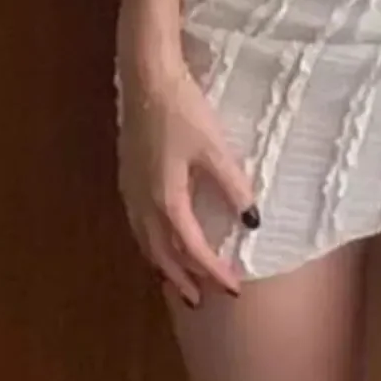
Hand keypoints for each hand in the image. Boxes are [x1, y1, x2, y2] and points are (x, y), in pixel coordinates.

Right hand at [117, 58, 254, 306]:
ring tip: (180, 284)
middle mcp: (144, 205)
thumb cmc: (182, 111)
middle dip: (184, 281)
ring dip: (165, 267)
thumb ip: (233, 186)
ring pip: (147, 244)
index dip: (214, 272)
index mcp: (167, 200)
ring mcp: (131, 193)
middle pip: (163, 257)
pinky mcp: (128, 180)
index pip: (193, 250)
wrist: (146, 80)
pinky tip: (160, 242)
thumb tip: (252, 221)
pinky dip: (152, 246)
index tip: (234, 289)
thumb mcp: (214, 148)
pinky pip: (138, 228)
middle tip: (203, 301)